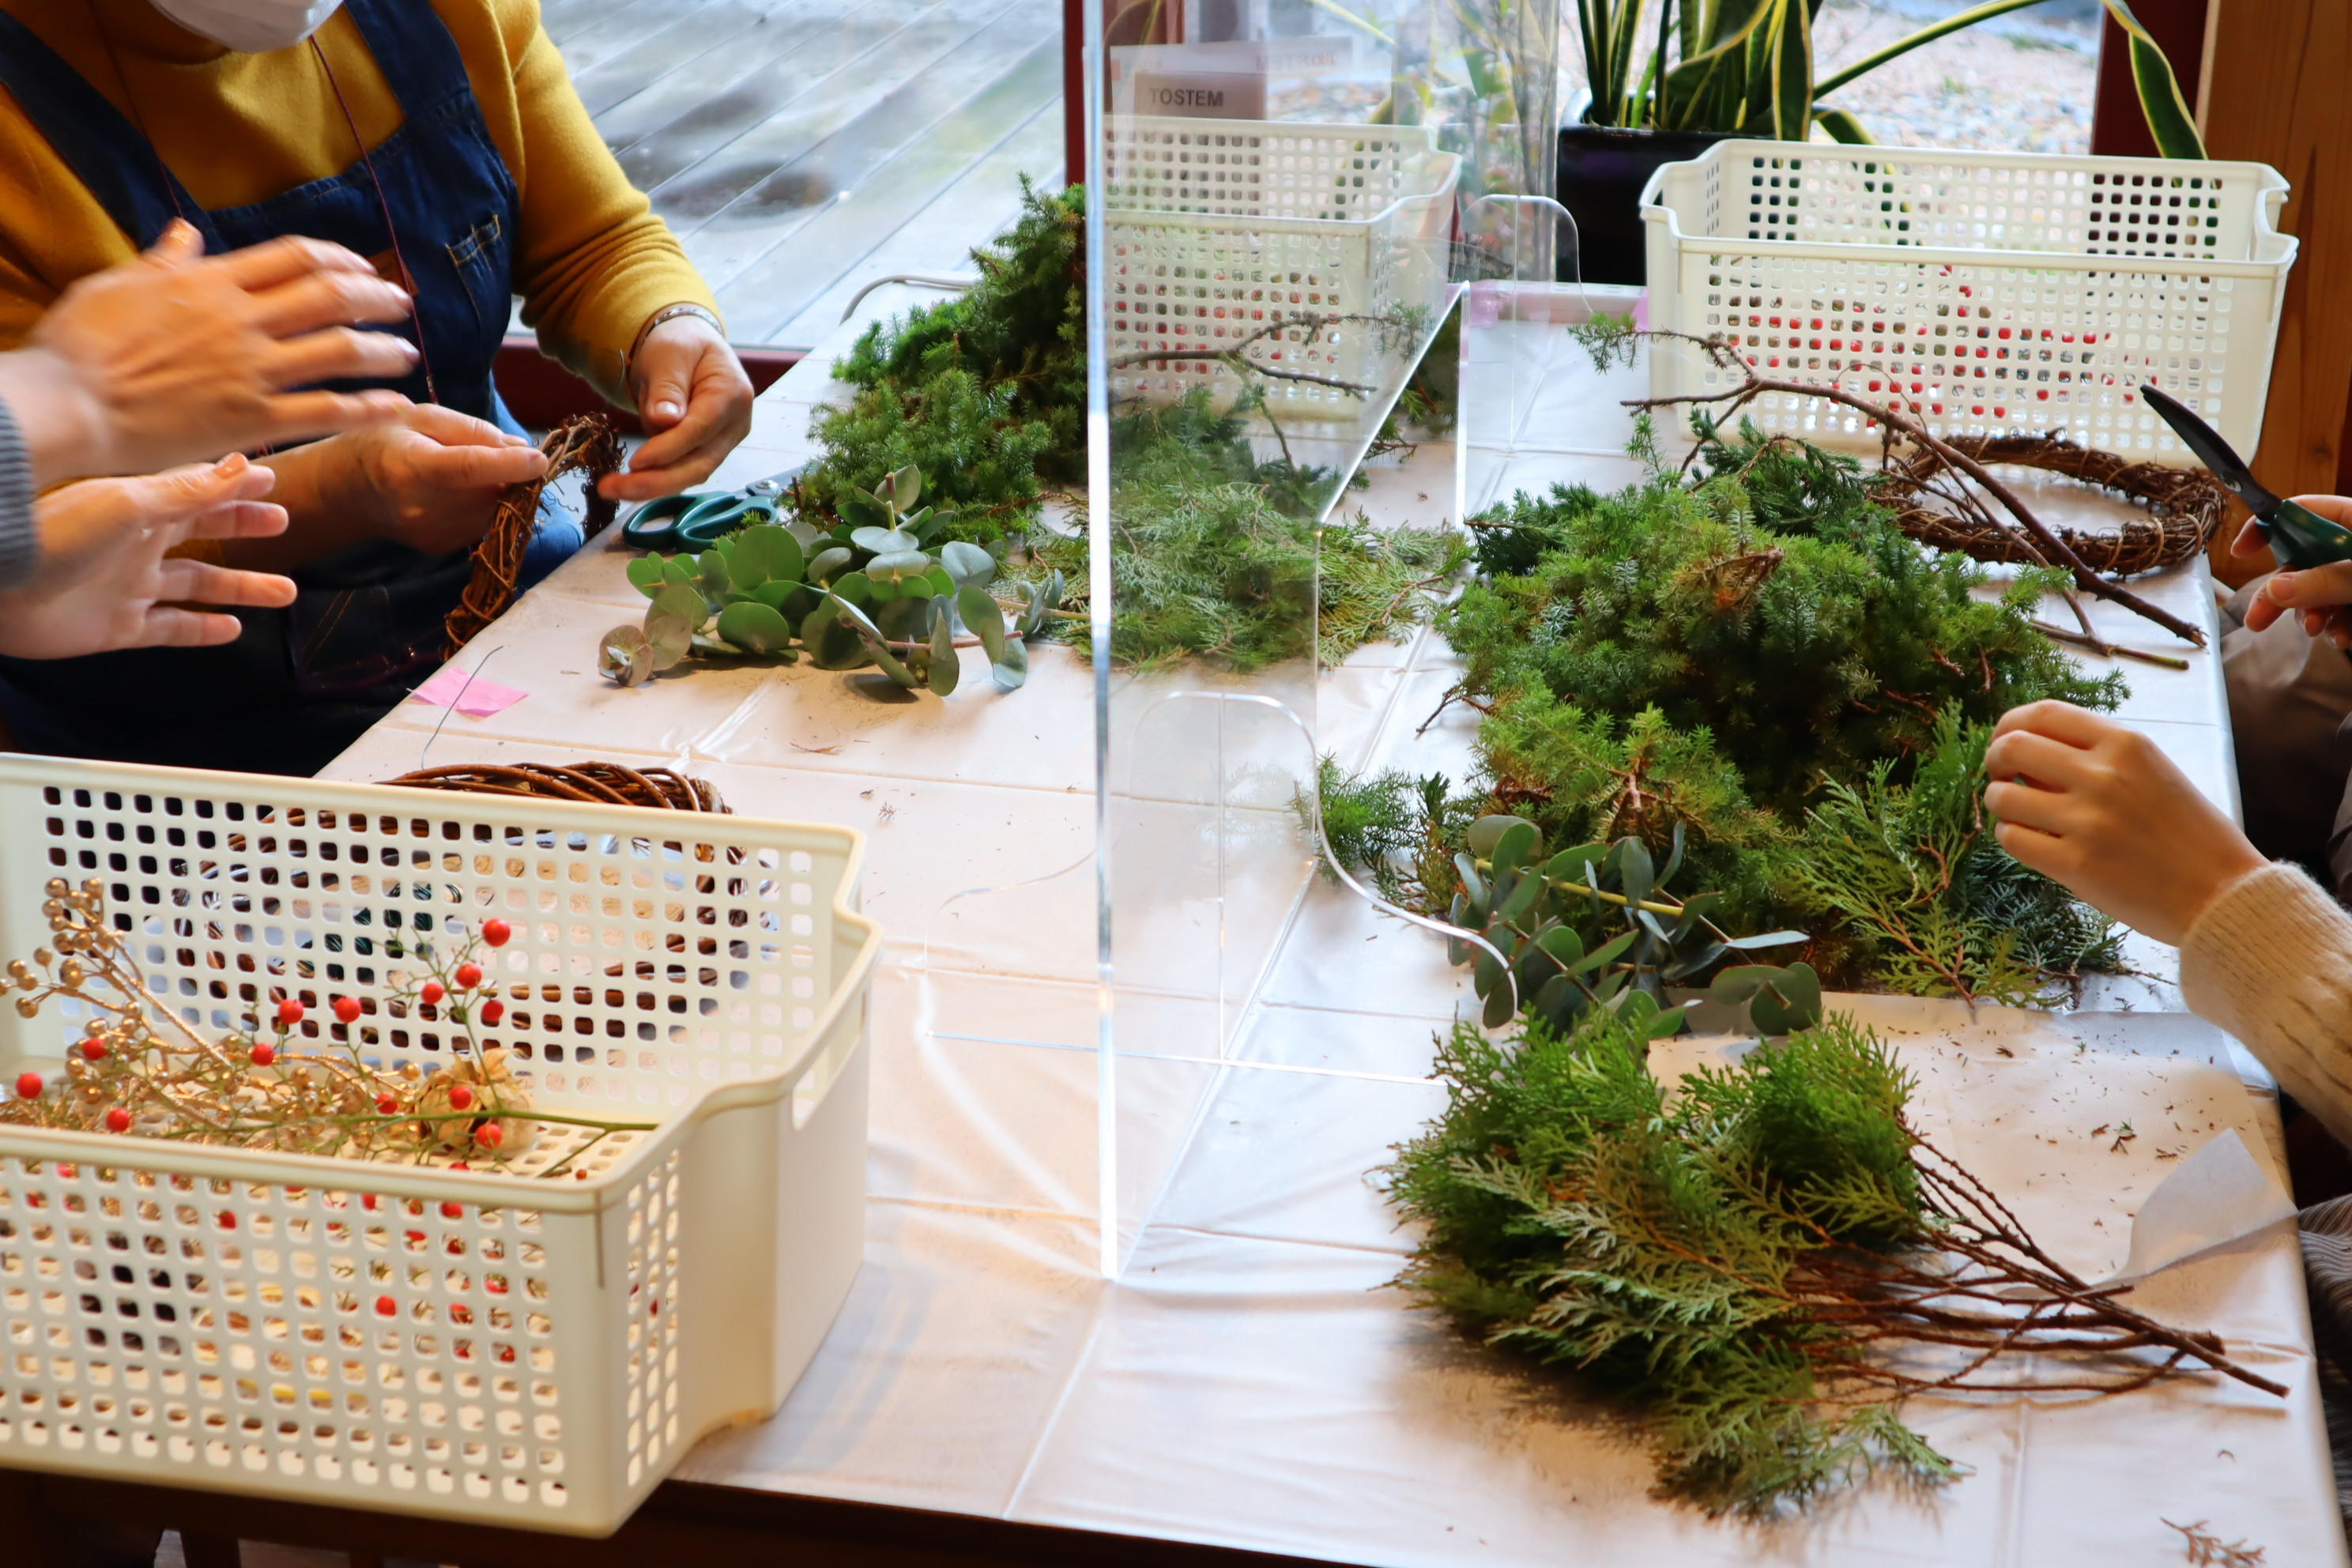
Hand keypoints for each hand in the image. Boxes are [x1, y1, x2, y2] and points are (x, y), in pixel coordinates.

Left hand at [0, 454, 296, 658]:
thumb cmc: (56, 534)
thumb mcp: (130, 503)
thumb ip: (189, 490)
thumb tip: (241, 464)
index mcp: (141, 507)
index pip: (199, 491)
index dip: (235, 486)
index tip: (271, 482)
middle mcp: (137, 543)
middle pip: (204, 532)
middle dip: (243, 527)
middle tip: (282, 525)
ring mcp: (129, 586)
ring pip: (198, 584)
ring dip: (241, 587)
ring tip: (285, 591)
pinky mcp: (118, 626)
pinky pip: (171, 628)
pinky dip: (202, 631)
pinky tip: (231, 630)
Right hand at [6, 221, 418, 483]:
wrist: (67, 403)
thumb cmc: (80, 346)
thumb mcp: (118, 286)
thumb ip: (164, 262)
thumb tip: (186, 233)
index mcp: (211, 281)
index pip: (295, 257)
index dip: (340, 260)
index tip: (362, 268)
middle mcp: (241, 319)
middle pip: (331, 296)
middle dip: (376, 297)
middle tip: (401, 305)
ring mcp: (251, 369)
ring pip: (340, 350)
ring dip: (383, 350)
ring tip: (406, 354)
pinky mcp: (251, 419)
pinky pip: (326, 410)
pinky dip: (368, 406)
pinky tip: (394, 405)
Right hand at [341, 403, 547, 556]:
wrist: (349, 490)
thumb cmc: (385, 441)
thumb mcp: (422, 417)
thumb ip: (473, 430)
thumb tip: (522, 449)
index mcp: (411, 466)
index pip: (469, 469)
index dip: (510, 465)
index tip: (540, 459)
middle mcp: (420, 507)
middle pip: (489, 493)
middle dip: (511, 475)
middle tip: (504, 455)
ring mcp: (430, 533)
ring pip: (493, 512)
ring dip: (500, 492)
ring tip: (475, 472)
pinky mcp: (440, 548)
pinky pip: (482, 525)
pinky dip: (485, 507)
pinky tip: (462, 493)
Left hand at [601, 313, 751, 503]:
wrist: (688, 347)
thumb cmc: (680, 344)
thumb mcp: (670, 353)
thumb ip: (668, 387)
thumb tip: (664, 420)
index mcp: (732, 394)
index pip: (701, 429)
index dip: (669, 449)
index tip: (636, 462)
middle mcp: (735, 425)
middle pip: (700, 464)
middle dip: (657, 481)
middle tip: (613, 488)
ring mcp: (724, 442)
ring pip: (690, 474)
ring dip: (651, 485)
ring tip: (611, 487)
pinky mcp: (706, 452)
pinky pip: (682, 471)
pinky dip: (654, 479)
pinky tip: (625, 482)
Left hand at [1983, 701, 2265, 945]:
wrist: (2223, 894)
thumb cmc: (2189, 833)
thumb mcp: (2153, 773)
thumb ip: (2097, 758)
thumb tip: (2028, 754)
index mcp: (2126, 744)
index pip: (2044, 713)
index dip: (2010, 725)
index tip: (2005, 741)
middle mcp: (2103, 775)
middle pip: (2012, 746)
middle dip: (1994, 760)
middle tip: (2002, 778)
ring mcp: (2087, 820)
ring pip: (2002, 796)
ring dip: (2000, 803)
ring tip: (2020, 814)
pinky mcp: (2075, 864)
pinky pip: (2012, 838)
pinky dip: (2011, 837)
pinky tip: (2032, 842)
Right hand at [2234, 496, 2351, 647]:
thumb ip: (2323, 582)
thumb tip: (2272, 589)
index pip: (2299, 512)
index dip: (2266, 528)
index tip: (2239, 553)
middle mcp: (2350, 545)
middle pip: (2302, 562)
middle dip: (2280, 594)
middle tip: (2256, 620)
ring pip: (2319, 592)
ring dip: (2311, 614)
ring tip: (2315, 630)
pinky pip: (2342, 612)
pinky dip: (2337, 627)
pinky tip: (2341, 639)